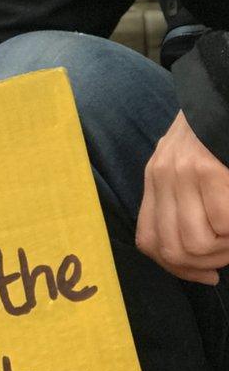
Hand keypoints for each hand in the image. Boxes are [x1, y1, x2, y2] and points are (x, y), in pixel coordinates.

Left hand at [136, 111, 228, 283]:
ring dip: (226, 250)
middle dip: (206, 265)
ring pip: (196, 243)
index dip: (176, 268)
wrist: (227, 94)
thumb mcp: (193, 165)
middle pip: (172, 249)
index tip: (206, 276)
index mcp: (156, 179)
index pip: (149, 241)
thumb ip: (186, 202)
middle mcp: (162, 177)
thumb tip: (197, 259)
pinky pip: (222, 223)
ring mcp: (181, 173)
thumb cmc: (222, 135)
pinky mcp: (207, 169)